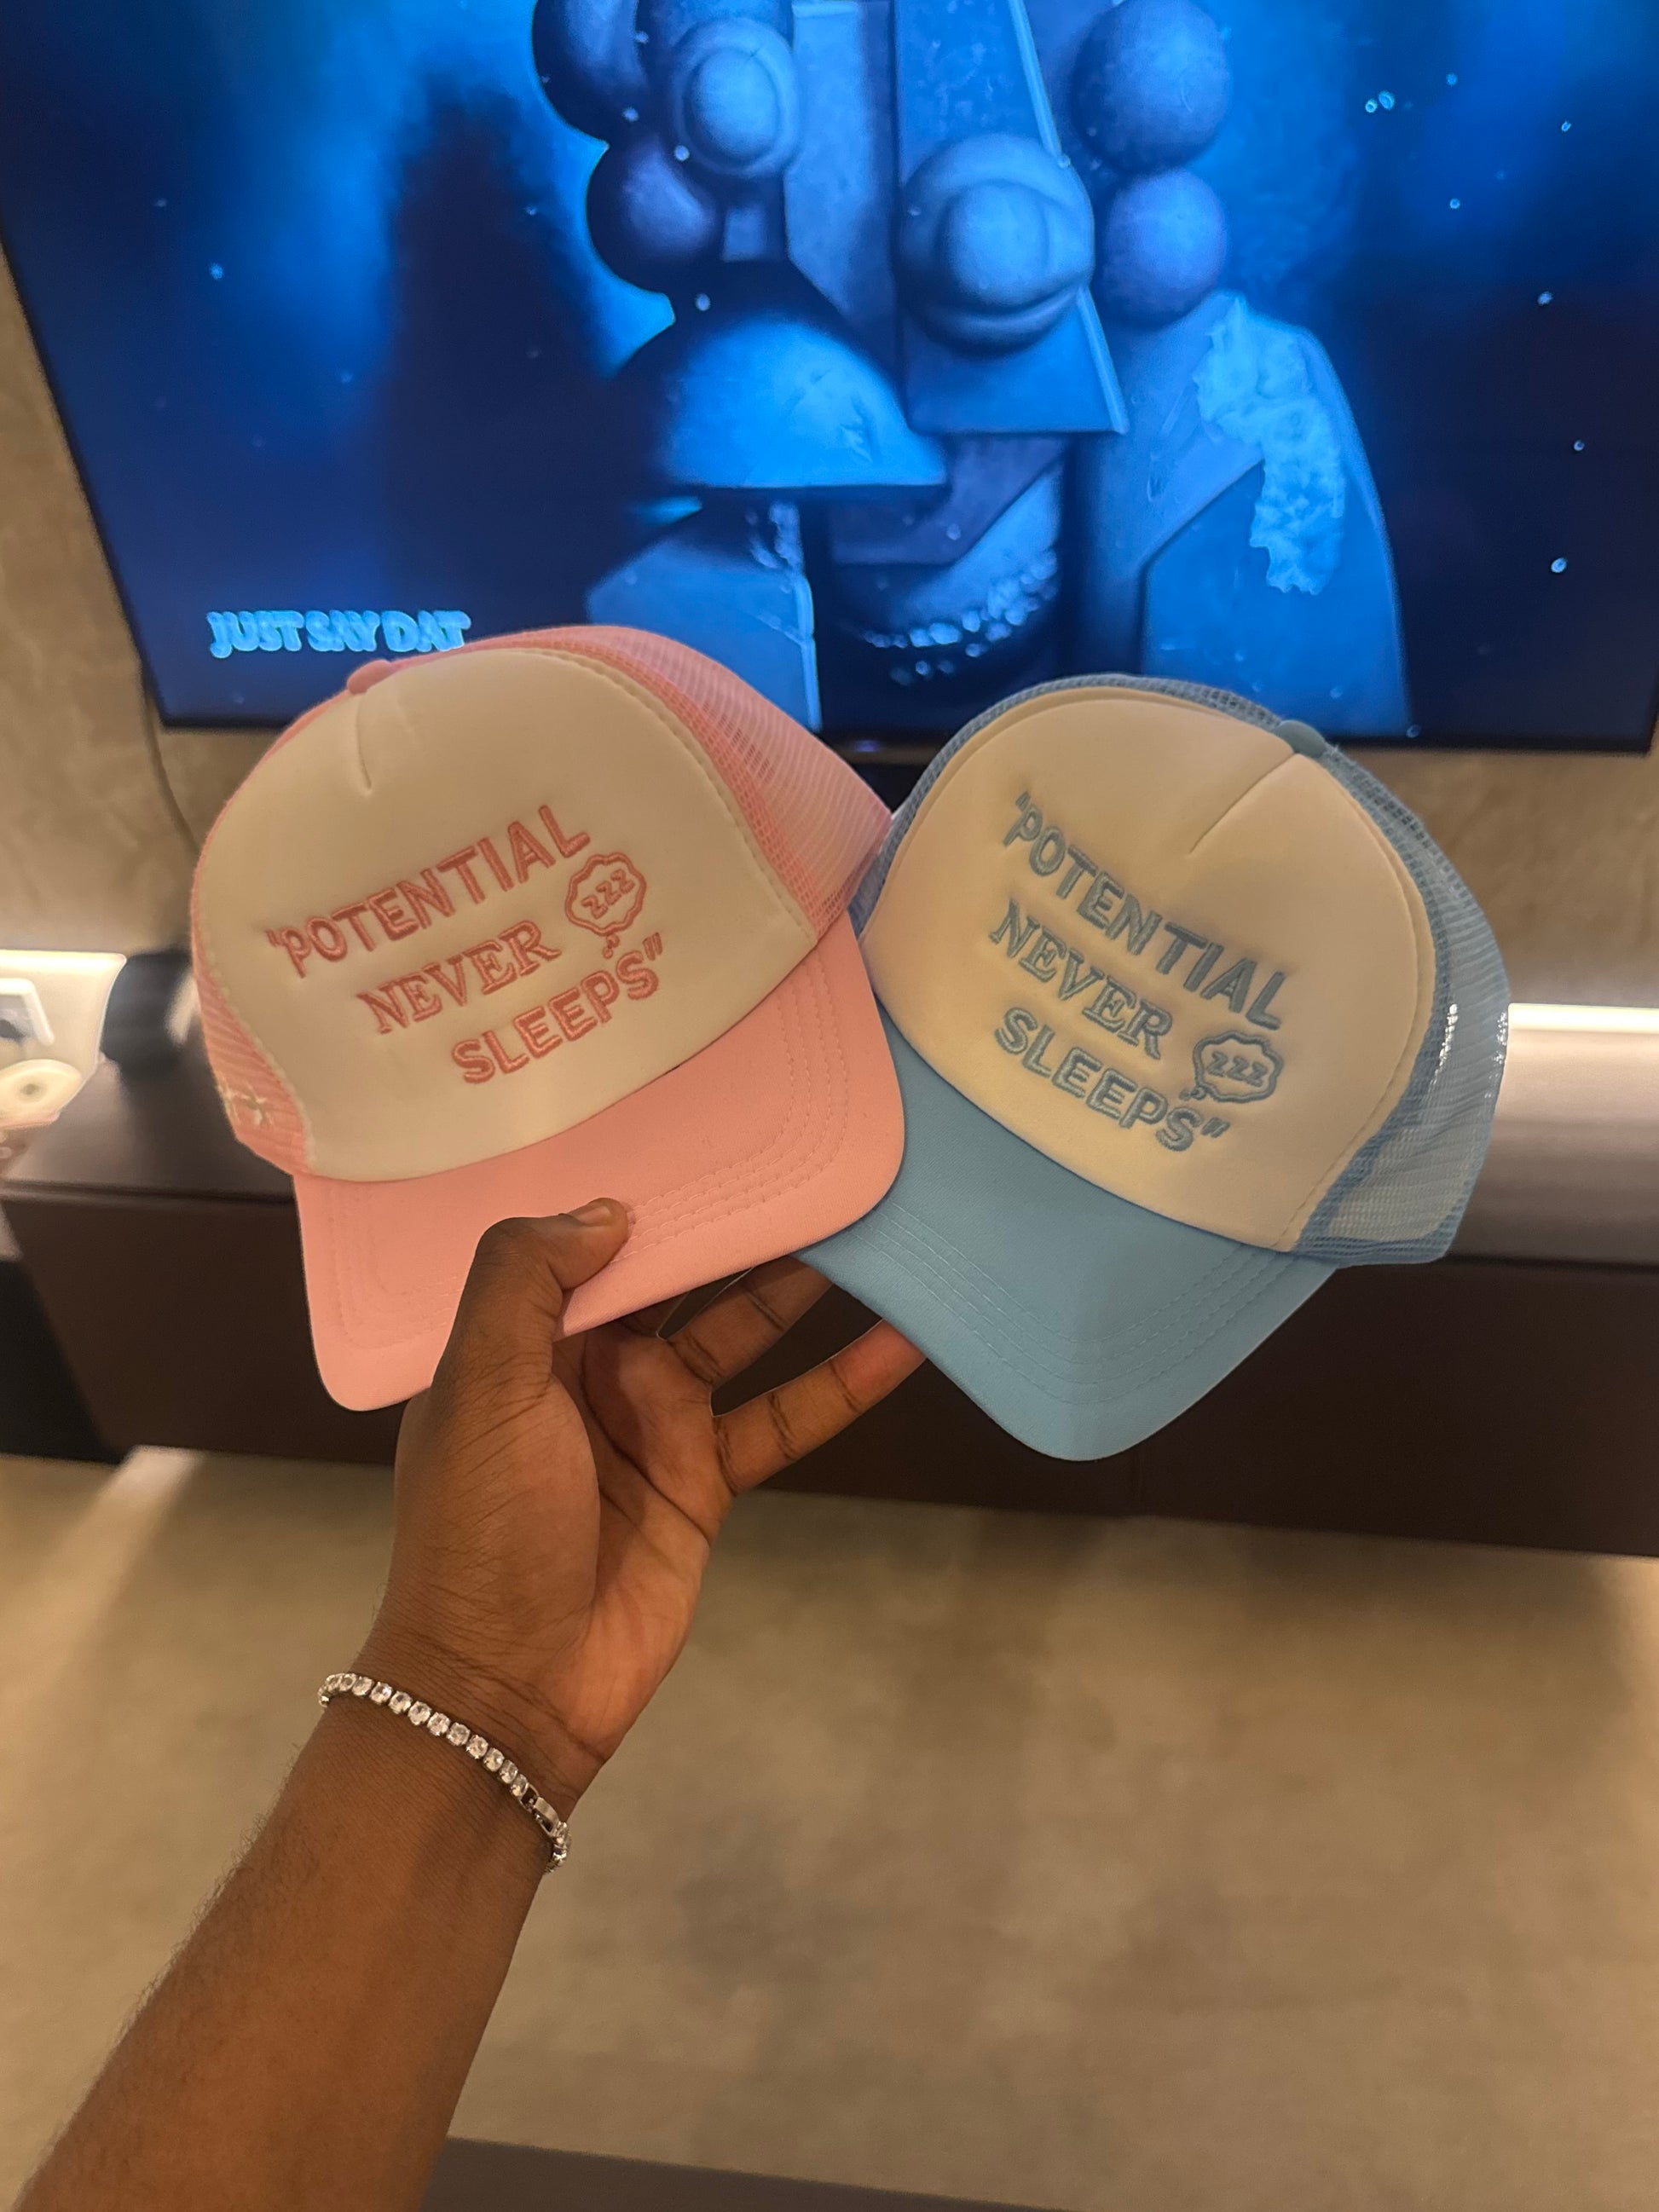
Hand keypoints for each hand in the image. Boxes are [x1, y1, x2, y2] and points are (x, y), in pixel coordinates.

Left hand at [355, 1204, 922, 1812]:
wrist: (511, 1689)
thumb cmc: (482, 1529)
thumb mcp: (480, 1389)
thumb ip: (526, 1283)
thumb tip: (613, 1209)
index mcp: (521, 1335)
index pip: (589, 1239)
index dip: (646, 1186)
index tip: (710, 1123)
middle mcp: (588, 1365)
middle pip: (677, 1275)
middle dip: (736, 1223)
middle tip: (812, 1155)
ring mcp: (653, 1421)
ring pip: (740, 1331)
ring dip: (799, 1286)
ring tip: (870, 1220)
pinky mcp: (706, 1480)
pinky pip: (782, 1415)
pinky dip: (839, 1382)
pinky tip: (901, 1343)